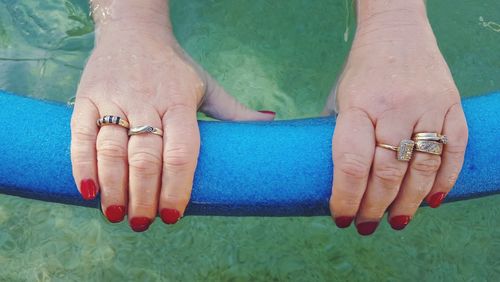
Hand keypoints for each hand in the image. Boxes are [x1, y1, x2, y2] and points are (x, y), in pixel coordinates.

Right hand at [70, 5, 274, 230]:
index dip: (177, 186)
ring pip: (112, 149)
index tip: (172, 216)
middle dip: (144, 195)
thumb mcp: (206, 85)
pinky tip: (88, 191)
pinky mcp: (87, 97)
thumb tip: (271, 123)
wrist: (133, 30)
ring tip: (118, 216)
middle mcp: (147, 100)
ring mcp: (115, 99)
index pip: (181, 151)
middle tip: (143, 224)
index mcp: (180, 101)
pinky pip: (81, 134)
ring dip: (114, 187)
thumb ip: (233, 110)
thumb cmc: (174, 67)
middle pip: (145, 156)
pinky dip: (82, 163)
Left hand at [325, 1, 467, 234]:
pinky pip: (454, 149)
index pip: (352, 164)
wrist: (396, 31)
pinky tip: (432, 201)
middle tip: (367, 226)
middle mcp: (393, 107)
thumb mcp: (340, 97)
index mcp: (358, 106)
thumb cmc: (362, 70)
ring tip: (397, 221)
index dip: (347, 198)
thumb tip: (336, 179)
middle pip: (387, 173)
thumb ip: (339, 135)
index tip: (342, 218)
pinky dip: (445, 179)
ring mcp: (426, 106)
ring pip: (421, 168)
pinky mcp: (451, 104)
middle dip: (375, 208)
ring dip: (409, 202)